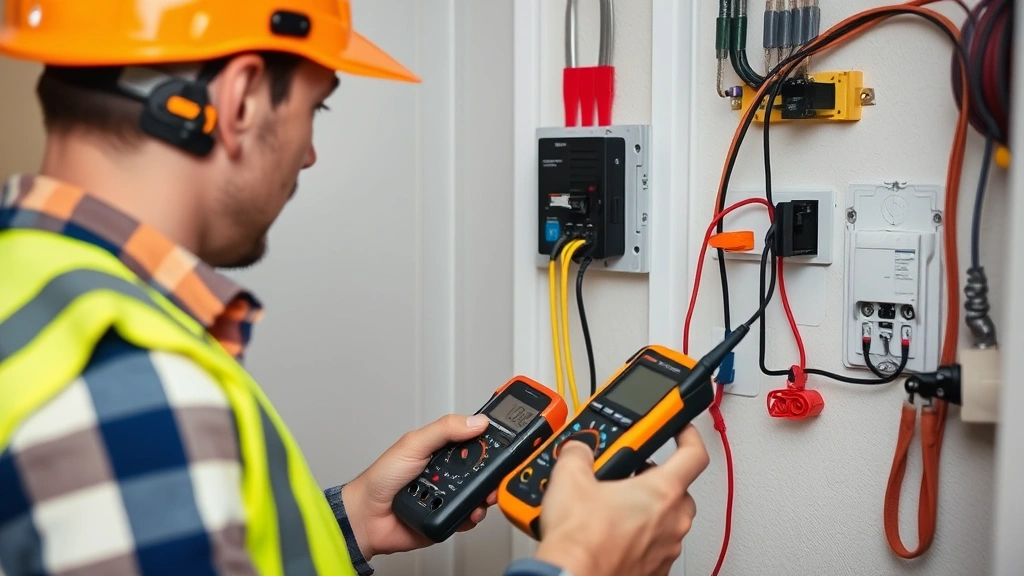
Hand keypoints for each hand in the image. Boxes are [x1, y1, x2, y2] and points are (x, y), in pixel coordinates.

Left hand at [341, 414, 496, 558]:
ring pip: (479, 494)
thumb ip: (444, 430)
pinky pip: (470, 517)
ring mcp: (448, 495)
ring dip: (485, 496)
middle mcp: (447, 472)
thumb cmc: (381, 478)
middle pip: (481, 469)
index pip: (472, 441)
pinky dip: (473, 516)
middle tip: (497, 475)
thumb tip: (476, 422)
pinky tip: (469, 512)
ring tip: (483, 497)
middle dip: (492, 473)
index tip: (505, 441)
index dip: (489, 441)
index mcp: (440, 450)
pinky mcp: (448, 517)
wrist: (366, 518)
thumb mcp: (413, 445)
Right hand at [533, 425, 708, 575]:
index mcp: (662, 492)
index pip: (694, 455)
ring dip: (649, 511)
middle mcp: (672, 523)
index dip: (689, 436)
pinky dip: (641, 538)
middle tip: (631, 474)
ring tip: (615, 507)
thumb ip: (579, 452)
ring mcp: (666, 550)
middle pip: (680, 491)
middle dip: (658, 479)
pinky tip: (613, 535)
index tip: (681, 430)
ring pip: (668, 522)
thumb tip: (578, 449)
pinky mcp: (654, 571)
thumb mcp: (570, 478)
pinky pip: (656, 547)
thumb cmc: (581, 541)